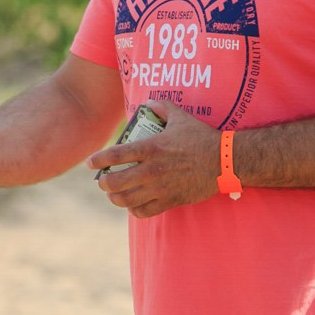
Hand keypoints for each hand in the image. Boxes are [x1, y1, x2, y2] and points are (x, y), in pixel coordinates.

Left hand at [86, 100, 220, 217]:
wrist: (225, 161)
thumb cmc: (202, 138)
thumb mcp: (181, 117)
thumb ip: (161, 106)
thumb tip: (148, 102)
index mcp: (150, 148)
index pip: (115, 155)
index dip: (97, 160)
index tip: (89, 163)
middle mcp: (151, 170)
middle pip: (114, 183)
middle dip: (103, 183)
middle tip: (102, 181)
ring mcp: (160, 188)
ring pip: (125, 200)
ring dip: (115, 198)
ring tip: (113, 194)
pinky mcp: (170, 201)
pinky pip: (144, 212)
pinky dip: (134, 210)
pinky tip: (133, 204)